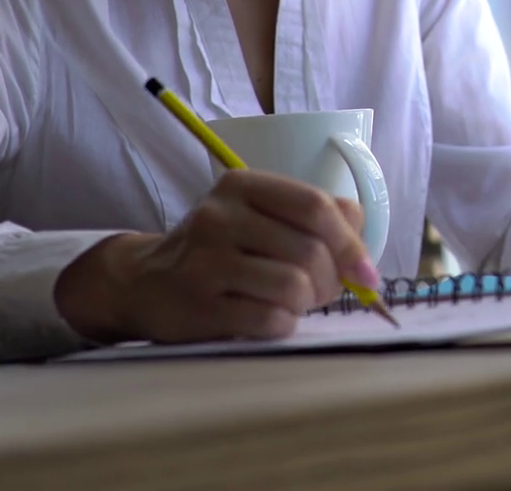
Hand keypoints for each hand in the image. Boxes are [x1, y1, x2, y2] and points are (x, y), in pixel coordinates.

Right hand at [54, 169, 377, 343]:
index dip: (351, 243)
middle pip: (311, 251)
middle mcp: (219, 217)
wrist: (144, 282)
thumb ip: (318, 220)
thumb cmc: (221, 249)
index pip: (316, 207)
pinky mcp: (197, 307)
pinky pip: (270, 320)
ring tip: (291, 303)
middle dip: (332, 280)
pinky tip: (268, 319)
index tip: (366, 273)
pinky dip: (283, 324)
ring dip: (306, 304)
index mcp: (242, 186)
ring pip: (294, 286)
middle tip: (322, 293)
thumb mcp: (262, 217)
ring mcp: (203, 262)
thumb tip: (364, 255)